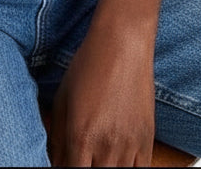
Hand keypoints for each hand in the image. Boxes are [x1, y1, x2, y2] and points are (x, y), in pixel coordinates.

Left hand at [48, 29, 155, 166]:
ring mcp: (129, 145)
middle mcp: (106, 145)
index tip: (63, 163)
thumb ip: (56, 136)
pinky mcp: (147, 140)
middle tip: (80, 157)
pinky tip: (116, 161)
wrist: (123, 44)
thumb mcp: (62, 98)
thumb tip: (53, 161)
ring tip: (97, 157)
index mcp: (81, 135)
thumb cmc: (88, 66)